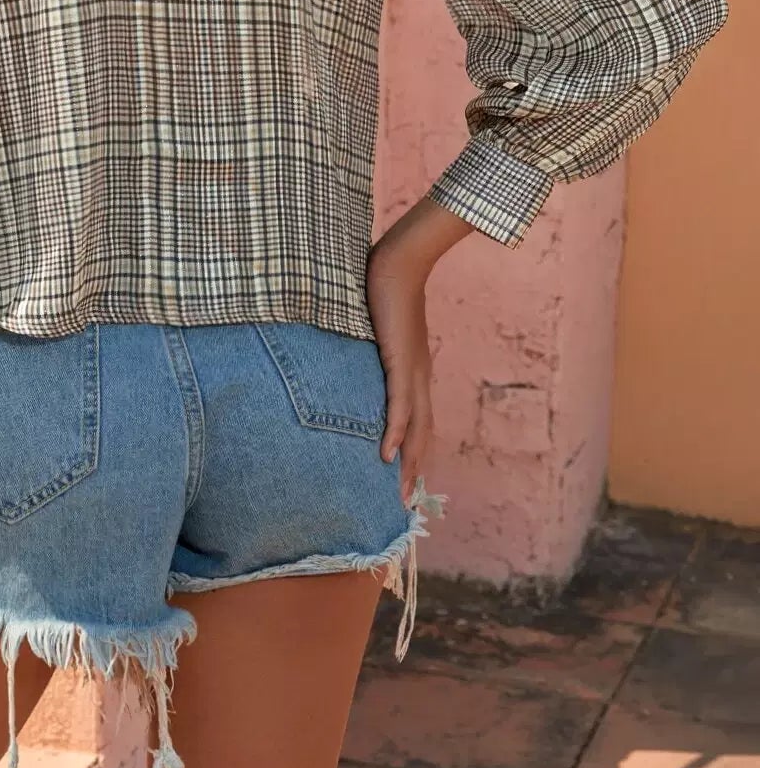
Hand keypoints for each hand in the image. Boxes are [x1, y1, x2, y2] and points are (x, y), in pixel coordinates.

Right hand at [366, 238, 434, 507]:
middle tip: (404, 505)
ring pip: (416, 428)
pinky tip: (387, 455)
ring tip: (399, 495)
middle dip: (414, 472)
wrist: (399, 262)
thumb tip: (343, 354)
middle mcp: (420, 378)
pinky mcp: (401, 361)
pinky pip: (399, 405)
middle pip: (423, 435)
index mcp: (415, 372)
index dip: (414, 453)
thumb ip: (365, 346)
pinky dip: (395, 432)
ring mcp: (413, 371)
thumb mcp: (374, 328)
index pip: (419, 422)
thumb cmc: (383, 287)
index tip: (406, 481)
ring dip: (409, 464)